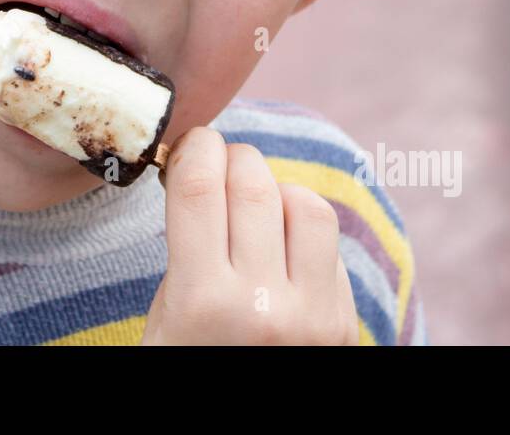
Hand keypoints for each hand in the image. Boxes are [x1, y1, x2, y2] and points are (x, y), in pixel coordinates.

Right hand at [141, 126, 357, 344]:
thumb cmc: (189, 364)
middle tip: (220, 163)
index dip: (194, 148)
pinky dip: (304, 229)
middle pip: (253, 184)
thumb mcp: (165, 318)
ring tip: (257, 205)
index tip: (191, 145)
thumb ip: (187, 248)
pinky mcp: (344, 324)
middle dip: (234, 158)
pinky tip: (283, 244)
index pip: (198, 185)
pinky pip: (330, 246)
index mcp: (202, 302)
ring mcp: (313, 316)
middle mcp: (263, 305)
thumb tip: (201, 169)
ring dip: (277, 191)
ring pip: (306, 205)